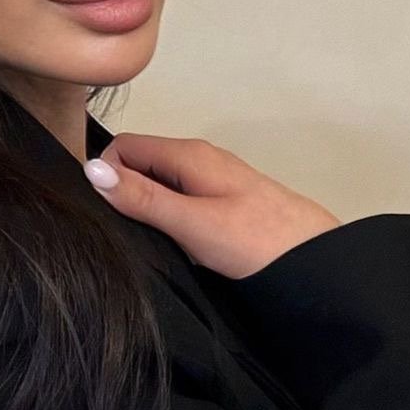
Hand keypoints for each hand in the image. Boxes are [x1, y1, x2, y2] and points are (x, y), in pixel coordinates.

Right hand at [83, 130, 342, 279]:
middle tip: (131, 234)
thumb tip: (93, 170)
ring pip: (161, 185)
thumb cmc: (260, 243)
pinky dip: (171, 220)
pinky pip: (181, 201)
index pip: (123, 146)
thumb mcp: (191, 223)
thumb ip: (142, 197)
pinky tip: (180, 247)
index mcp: (189, 155)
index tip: (109, 214)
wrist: (316, 263)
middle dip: (126, 194)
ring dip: (149, 210)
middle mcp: (200, 160)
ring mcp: (214, 181)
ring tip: (156, 244)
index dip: (107, 176)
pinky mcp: (224, 204)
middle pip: (141, 164)